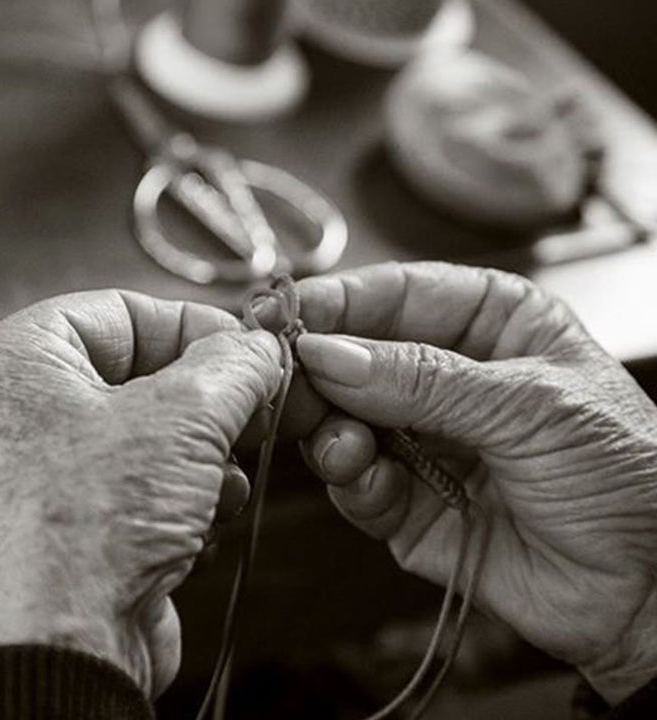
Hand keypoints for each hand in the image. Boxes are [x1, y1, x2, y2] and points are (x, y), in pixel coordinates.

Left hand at [0, 290, 281, 697]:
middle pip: (144, 373)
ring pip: (156, 429)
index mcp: (20, 361)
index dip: (194, 324)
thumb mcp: (186, 417)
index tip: (247, 345)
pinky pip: (149, 477)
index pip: (123, 310)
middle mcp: (25, 411)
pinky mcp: (83, 517)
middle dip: (209, 400)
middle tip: (255, 404)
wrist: (72, 651)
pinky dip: (189, 491)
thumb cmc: (92, 528)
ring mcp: (52, 468)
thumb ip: (235, 364)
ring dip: (206, 452)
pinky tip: (205, 514)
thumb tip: (261, 347)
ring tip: (222, 474)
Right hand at [295, 261, 656, 704]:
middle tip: (287, 381)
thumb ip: (422, 379)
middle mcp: (446, 375)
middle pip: (354, 357)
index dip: (335, 302)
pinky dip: (353, 481)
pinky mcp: (407, 500)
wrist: (647, 589)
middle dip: (320, 371)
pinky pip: (356, 481)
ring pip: (343, 419)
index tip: (282, 313)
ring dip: (331, 431)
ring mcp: (422, 438)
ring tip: (344, 445)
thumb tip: (328, 353)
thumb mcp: (529, 405)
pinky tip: (371, 481)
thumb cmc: (625, 473)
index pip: (393, 295)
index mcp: (487, 323)